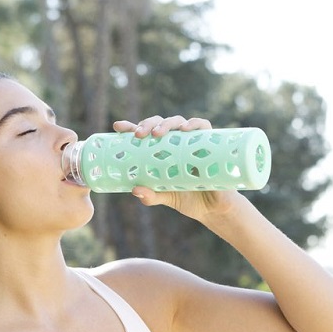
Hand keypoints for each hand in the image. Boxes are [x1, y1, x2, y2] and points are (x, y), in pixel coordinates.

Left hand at [112, 115, 242, 220]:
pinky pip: (204, 127)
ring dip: (166, 123)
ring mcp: (193, 142)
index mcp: (163, 153)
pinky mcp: (210, 144)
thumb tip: (135, 190)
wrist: (215, 209)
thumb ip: (152, 196)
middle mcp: (177, 144)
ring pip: (178, 122)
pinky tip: (185, 129)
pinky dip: (194, 124)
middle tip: (139, 135)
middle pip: (159, 124)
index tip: (117, 127)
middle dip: (147, 124)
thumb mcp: (167, 197)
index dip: (131, 127)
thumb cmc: (190, 200)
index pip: (145, 134)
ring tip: (158, 133)